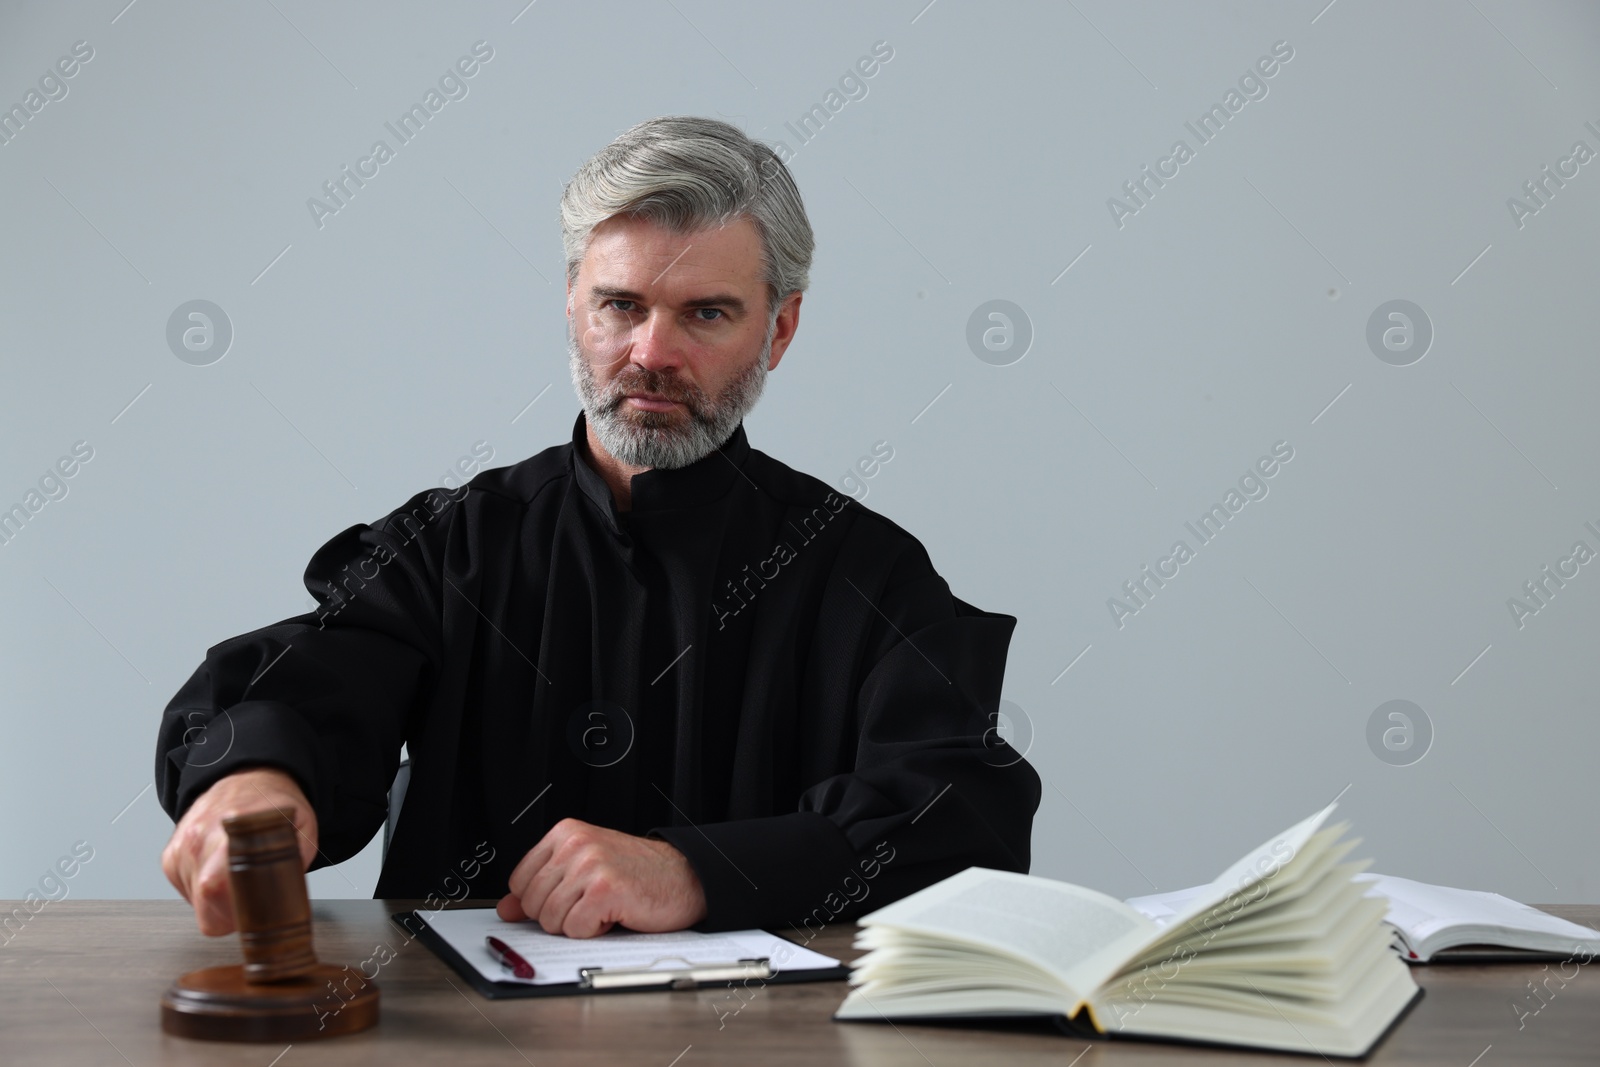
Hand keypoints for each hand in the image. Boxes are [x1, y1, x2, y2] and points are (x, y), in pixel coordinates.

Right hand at [160, 767, 317, 935]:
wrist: (249, 779)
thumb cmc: (274, 806)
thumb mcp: (302, 830)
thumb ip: (294, 863)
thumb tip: (288, 900)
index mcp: (234, 828)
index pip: (216, 886)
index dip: (233, 912)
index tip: (249, 916)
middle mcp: (202, 835)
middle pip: (204, 898)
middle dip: (228, 913)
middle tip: (249, 906)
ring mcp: (183, 845)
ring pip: (195, 900)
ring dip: (216, 902)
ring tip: (238, 880)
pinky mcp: (171, 855)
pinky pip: (185, 890)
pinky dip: (203, 893)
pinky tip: (220, 874)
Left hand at [495, 818, 707, 937]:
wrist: (684, 876)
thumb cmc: (636, 873)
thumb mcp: (584, 870)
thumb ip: (542, 887)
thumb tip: (506, 909)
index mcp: (566, 832)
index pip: (519, 881)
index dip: (540, 902)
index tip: (566, 898)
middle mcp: (575, 843)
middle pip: (533, 904)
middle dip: (559, 915)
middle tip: (590, 903)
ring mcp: (590, 864)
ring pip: (551, 920)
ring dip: (578, 924)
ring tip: (603, 906)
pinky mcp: (605, 888)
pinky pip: (575, 928)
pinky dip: (594, 930)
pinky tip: (614, 914)